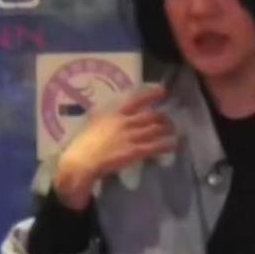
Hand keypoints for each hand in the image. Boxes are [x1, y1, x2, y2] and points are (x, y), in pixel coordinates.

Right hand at [54, 85, 175, 210]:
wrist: (81, 162)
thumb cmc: (83, 144)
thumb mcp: (94, 124)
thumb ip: (106, 119)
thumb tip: (112, 116)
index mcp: (114, 114)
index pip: (136, 100)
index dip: (151, 95)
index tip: (163, 91)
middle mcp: (125, 122)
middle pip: (151, 116)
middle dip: (163, 118)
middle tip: (169, 121)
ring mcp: (132, 136)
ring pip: (156, 129)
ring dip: (168, 130)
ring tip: (174, 132)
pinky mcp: (135, 151)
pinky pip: (156, 146)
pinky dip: (167, 145)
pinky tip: (173, 145)